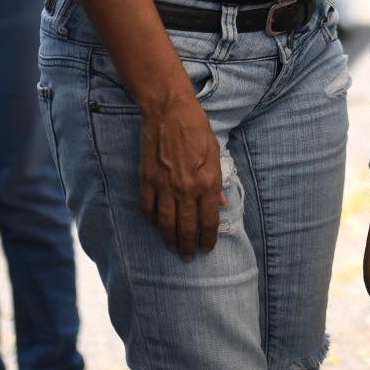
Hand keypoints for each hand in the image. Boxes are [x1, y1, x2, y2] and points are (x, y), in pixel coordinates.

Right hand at [138, 92, 225, 259]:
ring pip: (166, 223)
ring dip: (170, 239)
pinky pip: (148, 208)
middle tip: (188, 257)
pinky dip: (151, 220)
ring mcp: (164, 185)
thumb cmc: (197, 130)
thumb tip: (222, 206)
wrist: (170, 112)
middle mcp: (186, 189)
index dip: (208, 238)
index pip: (208, 221)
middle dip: (188, 246)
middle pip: (186, 227)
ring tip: (173, 248)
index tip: (207, 249)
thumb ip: (218, 182)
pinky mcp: (147, 179)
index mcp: (207, 182)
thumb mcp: (216, 154)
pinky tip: (156, 225)